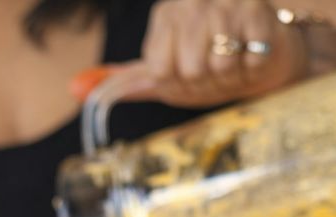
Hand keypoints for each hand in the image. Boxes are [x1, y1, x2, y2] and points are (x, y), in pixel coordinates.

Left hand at [71, 0, 308, 108]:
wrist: (261, 53)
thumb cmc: (207, 64)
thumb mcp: (162, 73)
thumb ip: (123, 81)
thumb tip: (74, 88)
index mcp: (166, 14)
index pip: (160, 69)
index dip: (176, 81)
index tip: (186, 70)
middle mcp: (192, 3)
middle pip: (189, 71)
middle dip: (205, 81)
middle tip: (214, 70)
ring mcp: (226, 4)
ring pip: (218, 65)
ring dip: (229, 75)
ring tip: (234, 61)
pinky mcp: (258, 12)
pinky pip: (248, 60)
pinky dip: (251, 67)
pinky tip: (252, 54)